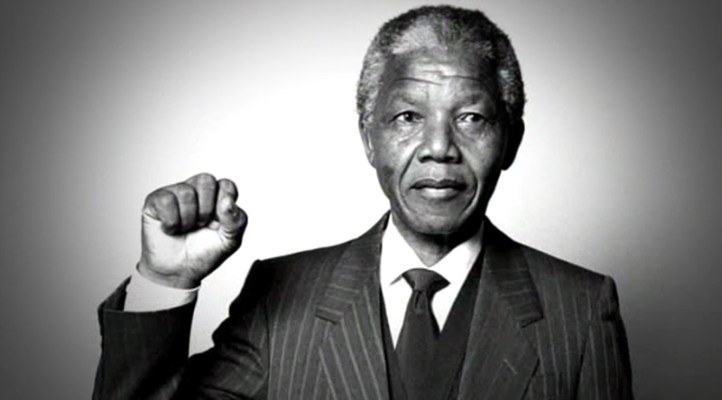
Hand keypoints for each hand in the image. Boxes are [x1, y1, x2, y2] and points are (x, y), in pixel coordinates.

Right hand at [138, 173, 246, 287]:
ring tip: (185, 229)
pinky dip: (171, 221)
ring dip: (188, 219)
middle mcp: (197, 191)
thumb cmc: (203, 253)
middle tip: (201, 225)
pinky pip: (166, 199)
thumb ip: (236, 221)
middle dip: (206, 209)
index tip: (220, 222)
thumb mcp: (229, 242)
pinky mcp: (155, 200)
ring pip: (186, 192)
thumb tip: (228, 201)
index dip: (225, 203)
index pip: (226, 185)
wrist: (178, 273)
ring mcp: (175, 194)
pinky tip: (170, 229)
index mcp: (217, 198)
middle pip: (206, 180)